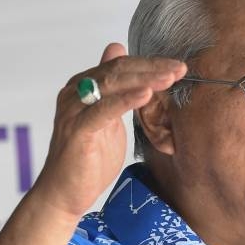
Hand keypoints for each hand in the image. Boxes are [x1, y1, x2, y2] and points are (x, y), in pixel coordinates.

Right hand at [30, 43, 186, 222]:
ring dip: (144, 79)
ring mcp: (74, 110)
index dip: (150, 63)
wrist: (64, 193)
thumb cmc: (88, 159)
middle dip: (152, 68)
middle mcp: (75, 93)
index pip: (119, 65)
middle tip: (180, 69)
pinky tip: (146, 95)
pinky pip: (104, 110)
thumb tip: (118, 51)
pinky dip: (126, 100)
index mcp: (82, 87)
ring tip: (169, 78)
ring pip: (112, 85)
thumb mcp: (109, 119)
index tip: (177, 66)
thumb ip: (116, 91)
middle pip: (117, 70)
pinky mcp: (77, 130)